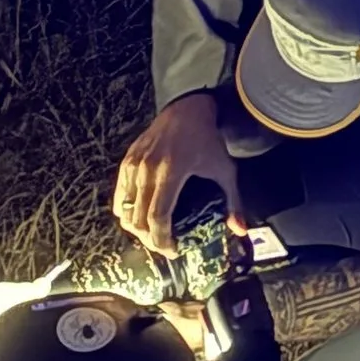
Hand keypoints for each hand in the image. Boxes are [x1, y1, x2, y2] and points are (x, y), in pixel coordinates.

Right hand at [113, 93, 244, 254]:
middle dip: (149, 239)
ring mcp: (134, 164)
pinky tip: (139, 216)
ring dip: (136, 227)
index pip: (157, 217)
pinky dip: (126, 210)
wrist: (187, 109)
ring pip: (124, 209)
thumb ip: (233, 201)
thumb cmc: (208, 140)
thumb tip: (240, 230)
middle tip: (164, 245)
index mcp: (171, 172)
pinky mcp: (127, 161)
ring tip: (152, 234)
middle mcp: (147, 169)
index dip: (162, 240)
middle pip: (138, 218)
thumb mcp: (225, 169)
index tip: (172, 250)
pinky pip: (120, 195)